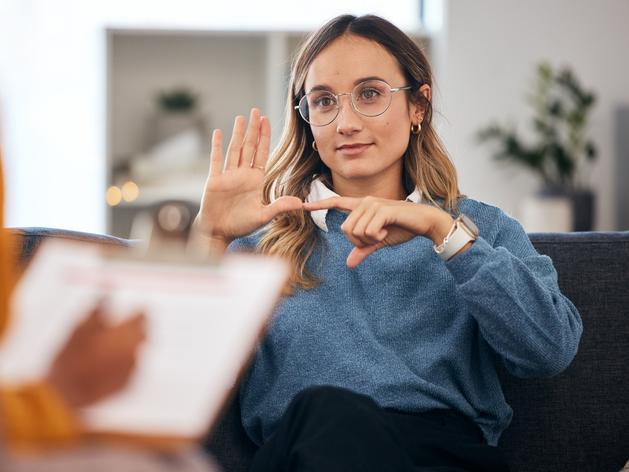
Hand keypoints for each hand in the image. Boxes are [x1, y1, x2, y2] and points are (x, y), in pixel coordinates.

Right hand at [47, 304, 145, 408]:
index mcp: (128, 332)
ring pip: (137, 351)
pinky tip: (105, 365)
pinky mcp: (128, 385)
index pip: (144, 315)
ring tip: (106, 348)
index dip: (137, 312)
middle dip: (134, 329)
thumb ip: (98, 305)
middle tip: (118, 329)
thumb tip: (108, 283)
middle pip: (144, 333)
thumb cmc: (71, 357)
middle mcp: (136, 350)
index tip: (132, 311)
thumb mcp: (81, 326)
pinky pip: (130, 369)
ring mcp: (133, 369)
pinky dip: (122, 364)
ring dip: (127, 347)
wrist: (64, 395)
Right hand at [196, 108, 302, 243]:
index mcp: (255, 181)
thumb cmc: (240, 226)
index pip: (262, 154)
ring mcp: (228, 176)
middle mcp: (242, 175)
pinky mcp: (214, 180)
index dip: (264, 137)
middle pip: (249, 147)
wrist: (218, 233)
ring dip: (237, 133)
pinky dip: (216, 146)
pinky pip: (216, 160)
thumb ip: (279, 207)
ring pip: (234, 149)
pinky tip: (218, 133)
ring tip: (241, 117)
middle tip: (257, 111)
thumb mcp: (263, 217)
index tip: (267, 121)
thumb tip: (299, 204)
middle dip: (253, 129)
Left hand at [304, 196, 453, 267]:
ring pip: (355, 231)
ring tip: (382, 234)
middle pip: (345, 229)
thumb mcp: (379, 242)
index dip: (319, 205)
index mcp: (362, 206)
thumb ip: (363, 250)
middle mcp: (365, 201)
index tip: (302, 205)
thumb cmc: (401, 229)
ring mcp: (373, 204)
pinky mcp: (382, 209)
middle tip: (374, 239)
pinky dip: (376, 237)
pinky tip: (386, 232)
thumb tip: (349, 264)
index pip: (336, 202)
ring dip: (368, 240)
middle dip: (358, 241)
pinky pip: (368, 230)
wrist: (424, 222)